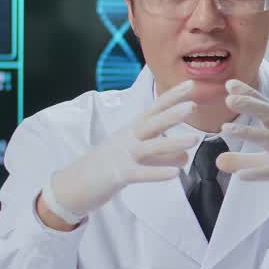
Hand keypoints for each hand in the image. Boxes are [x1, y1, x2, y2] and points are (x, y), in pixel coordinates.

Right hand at [41, 80, 200, 225]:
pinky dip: (158, 172)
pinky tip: (175, 174)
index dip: (172, 96)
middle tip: (192, 105)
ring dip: (172, 143)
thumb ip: (161, 155)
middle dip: (172, 113)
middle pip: (152, 123)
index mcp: (132, 129)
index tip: (191, 84)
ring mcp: (123, 155)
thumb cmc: (109, 165)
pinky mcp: (119, 175)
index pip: (155, 108)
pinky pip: (141, 173)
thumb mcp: (136, 155)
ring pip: (150, 147)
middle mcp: (128, 138)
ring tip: (194, 140)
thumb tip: (185, 157)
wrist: (74, 184)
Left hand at [216, 79, 268, 236]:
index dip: (248, 94)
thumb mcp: (266, 163)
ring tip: (225, 128)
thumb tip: (218, 160)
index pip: (264, 106)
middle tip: (229, 98)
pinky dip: (257, 172)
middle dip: (250, 104)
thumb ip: (242, 160)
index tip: (229, 84)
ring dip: (248, 132)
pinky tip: (240, 176)